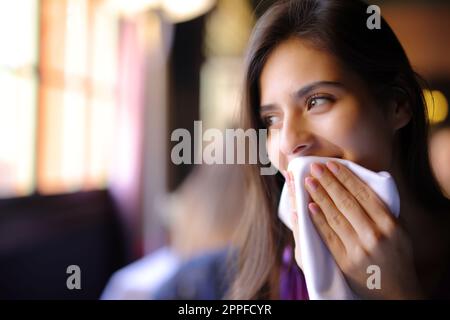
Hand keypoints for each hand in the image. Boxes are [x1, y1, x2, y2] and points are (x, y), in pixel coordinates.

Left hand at [290, 161, 423, 298]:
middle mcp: (375, 234)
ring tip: (308, 182)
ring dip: (319, 196)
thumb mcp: (399, 231)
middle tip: (314, 167)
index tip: (332, 164)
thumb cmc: (396, 256)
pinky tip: (309, 206)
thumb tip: (359, 184)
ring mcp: (359, 249)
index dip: (345, 177)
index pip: (363, 193)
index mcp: (389, 223)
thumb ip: (381, 210)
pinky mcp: (345, 261)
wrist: (398, 292)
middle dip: (328, 182)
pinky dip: (318, 220)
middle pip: (346, 202)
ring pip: (335, 216)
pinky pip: (329, 236)